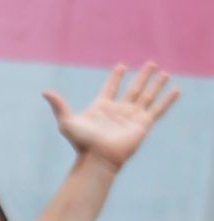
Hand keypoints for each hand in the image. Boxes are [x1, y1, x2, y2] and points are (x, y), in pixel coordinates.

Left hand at [47, 63, 178, 172]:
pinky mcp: (143, 123)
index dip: (116, 77)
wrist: (97, 158)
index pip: (111, 87)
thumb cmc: (82, 142)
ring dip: (156, 84)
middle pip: (133, 88)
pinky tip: (176, 90)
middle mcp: (119, 110)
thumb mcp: (67, 121)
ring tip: (164, 72)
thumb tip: (45, 91)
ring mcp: (132, 116)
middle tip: (150, 63)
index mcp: (102, 107)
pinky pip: (158, 109)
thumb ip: (59, 105)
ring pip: (147, 95)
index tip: (121, 66)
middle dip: (142, 76)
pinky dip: (168, 99)